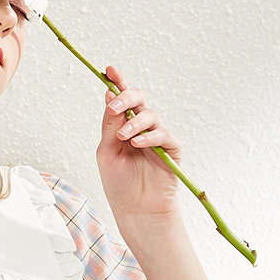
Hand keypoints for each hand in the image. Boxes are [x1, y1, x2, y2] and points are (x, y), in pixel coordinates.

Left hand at [96, 63, 182, 220]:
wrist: (135, 209)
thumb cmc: (119, 184)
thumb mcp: (107, 153)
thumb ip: (109, 126)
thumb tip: (110, 96)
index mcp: (123, 127)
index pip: (121, 101)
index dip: (117, 83)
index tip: (109, 70)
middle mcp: (141, 128)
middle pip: (139, 100)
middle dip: (126, 98)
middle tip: (115, 106)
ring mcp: (157, 137)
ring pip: (150, 115)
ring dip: (134, 123)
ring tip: (123, 137)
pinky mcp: (172, 148)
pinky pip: (163, 135)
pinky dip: (150, 137)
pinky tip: (137, 143)